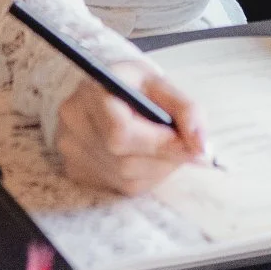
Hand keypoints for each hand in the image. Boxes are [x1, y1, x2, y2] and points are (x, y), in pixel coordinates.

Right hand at [54, 59, 208, 194]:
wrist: (103, 89)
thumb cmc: (133, 85)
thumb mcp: (161, 83)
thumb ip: (186, 110)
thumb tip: (201, 147)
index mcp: (92, 91)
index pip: (121, 134)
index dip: (161, 145)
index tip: (191, 146)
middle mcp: (73, 122)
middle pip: (124, 161)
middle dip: (164, 159)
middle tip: (185, 148)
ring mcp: (70, 148)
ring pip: (125, 178)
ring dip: (156, 169)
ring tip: (163, 148)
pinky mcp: (74, 169)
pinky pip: (118, 186)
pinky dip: (141, 176)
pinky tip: (142, 155)